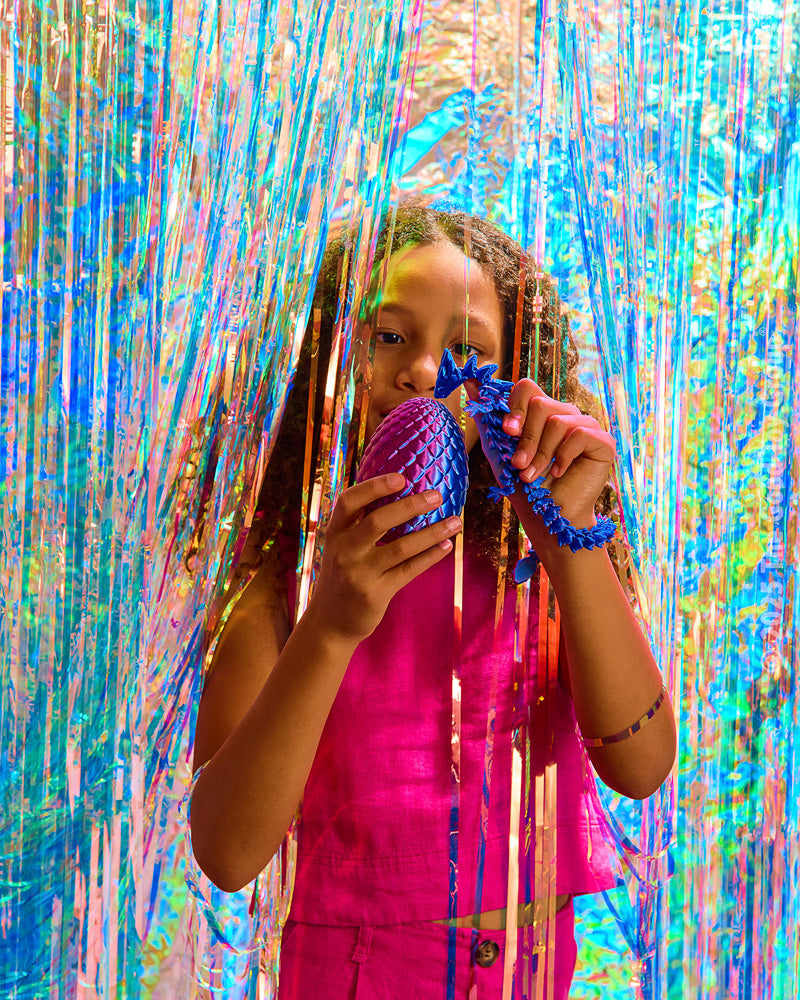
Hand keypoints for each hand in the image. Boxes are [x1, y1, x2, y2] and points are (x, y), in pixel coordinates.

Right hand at [308, 474, 461, 642]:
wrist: (329, 622)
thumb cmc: (342, 576)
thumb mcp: (341, 547)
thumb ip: (359, 525)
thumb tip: (400, 494)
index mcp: (334, 533)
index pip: (349, 501)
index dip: (374, 486)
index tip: (401, 478)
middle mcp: (344, 551)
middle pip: (378, 521)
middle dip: (411, 506)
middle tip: (437, 496)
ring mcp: (359, 574)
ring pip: (401, 547)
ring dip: (432, 533)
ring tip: (455, 521)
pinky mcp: (375, 593)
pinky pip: (409, 570)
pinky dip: (430, 557)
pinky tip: (446, 546)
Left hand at [467, 378, 614, 527]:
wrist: (546, 517)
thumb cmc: (524, 485)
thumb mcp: (499, 449)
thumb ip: (487, 416)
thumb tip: (469, 380)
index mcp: (542, 412)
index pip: (527, 388)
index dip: (515, 407)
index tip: (508, 432)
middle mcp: (565, 414)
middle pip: (540, 404)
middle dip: (525, 440)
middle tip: (519, 465)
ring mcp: (586, 426)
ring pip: (557, 421)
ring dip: (540, 454)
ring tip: (533, 475)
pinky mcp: (603, 441)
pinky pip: (580, 434)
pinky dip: (563, 457)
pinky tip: (559, 472)